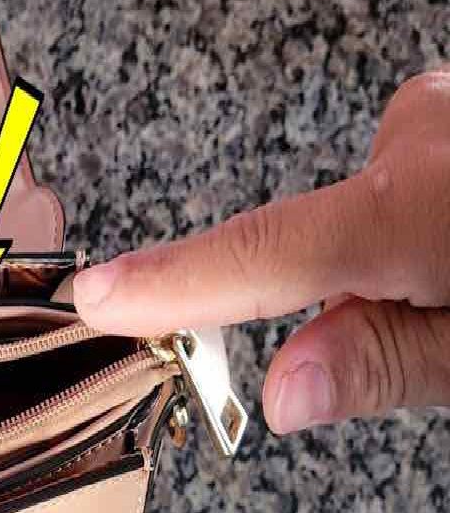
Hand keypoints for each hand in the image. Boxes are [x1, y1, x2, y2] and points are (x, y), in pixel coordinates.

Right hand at [72, 67, 449, 433]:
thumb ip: (385, 363)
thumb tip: (283, 395)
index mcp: (428, 209)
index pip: (266, 254)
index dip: (174, 282)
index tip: (98, 300)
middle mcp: (425, 142)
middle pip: (307, 237)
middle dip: (324, 294)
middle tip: (395, 333)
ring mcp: (437, 118)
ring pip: (357, 209)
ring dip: (381, 262)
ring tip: (449, 293)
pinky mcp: (445, 116)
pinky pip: (392, 173)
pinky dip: (403, 223)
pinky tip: (445, 246)